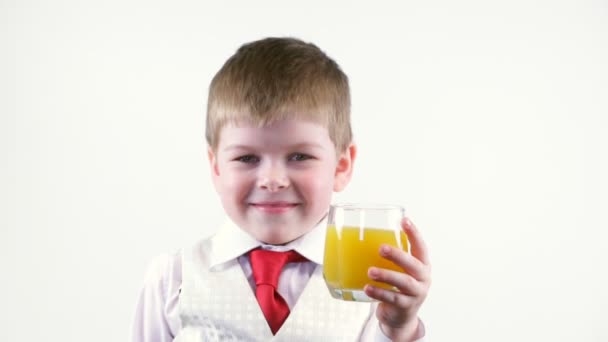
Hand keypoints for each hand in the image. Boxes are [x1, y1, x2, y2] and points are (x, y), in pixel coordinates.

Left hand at [364, 217, 430, 340]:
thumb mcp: (397, 270)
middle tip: (381, 248)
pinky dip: (379, 293)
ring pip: (404, 282)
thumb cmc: (395, 286)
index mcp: (421, 265)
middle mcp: (423, 278)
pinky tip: (367, 288)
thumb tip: (357, 236)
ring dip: (387, 275)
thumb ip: (387, 258)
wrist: (400, 317)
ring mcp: (416, 294)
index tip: (404, 220)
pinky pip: (393, 298)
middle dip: (397, 255)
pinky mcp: (406, 307)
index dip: (414, 233)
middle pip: (413, 264)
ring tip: (371, 271)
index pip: (420, 247)